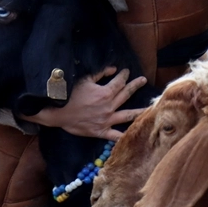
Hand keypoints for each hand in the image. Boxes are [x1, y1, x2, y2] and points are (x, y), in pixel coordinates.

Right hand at [21, 67, 147, 140]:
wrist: (57, 112)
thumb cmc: (70, 94)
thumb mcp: (84, 79)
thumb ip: (100, 73)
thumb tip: (113, 69)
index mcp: (105, 93)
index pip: (119, 82)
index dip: (124, 75)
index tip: (127, 71)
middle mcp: (109, 107)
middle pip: (126, 95)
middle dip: (135, 86)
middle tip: (143, 81)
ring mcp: (107, 120)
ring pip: (127, 115)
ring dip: (139, 111)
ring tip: (150, 108)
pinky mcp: (101, 131)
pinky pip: (115, 136)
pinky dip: (124, 136)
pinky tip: (134, 136)